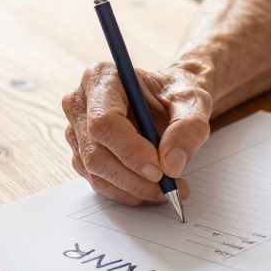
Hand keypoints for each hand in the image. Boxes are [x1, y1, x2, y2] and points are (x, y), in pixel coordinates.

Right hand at [62, 62, 211, 204]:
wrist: (170, 100)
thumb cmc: (177, 94)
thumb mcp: (193, 102)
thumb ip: (188, 128)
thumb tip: (171, 164)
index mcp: (103, 78)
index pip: (104, 122)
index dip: (129, 150)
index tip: (159, 170)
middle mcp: (81, 103)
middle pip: (96, 153)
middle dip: (134, 178)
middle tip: (169, 187)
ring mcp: (77, 131)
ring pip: (97, 173)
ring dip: (134, 189)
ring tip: (168, 188)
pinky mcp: (81, 154)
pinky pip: (99, 182)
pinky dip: (128, 192)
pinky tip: (152, 187)